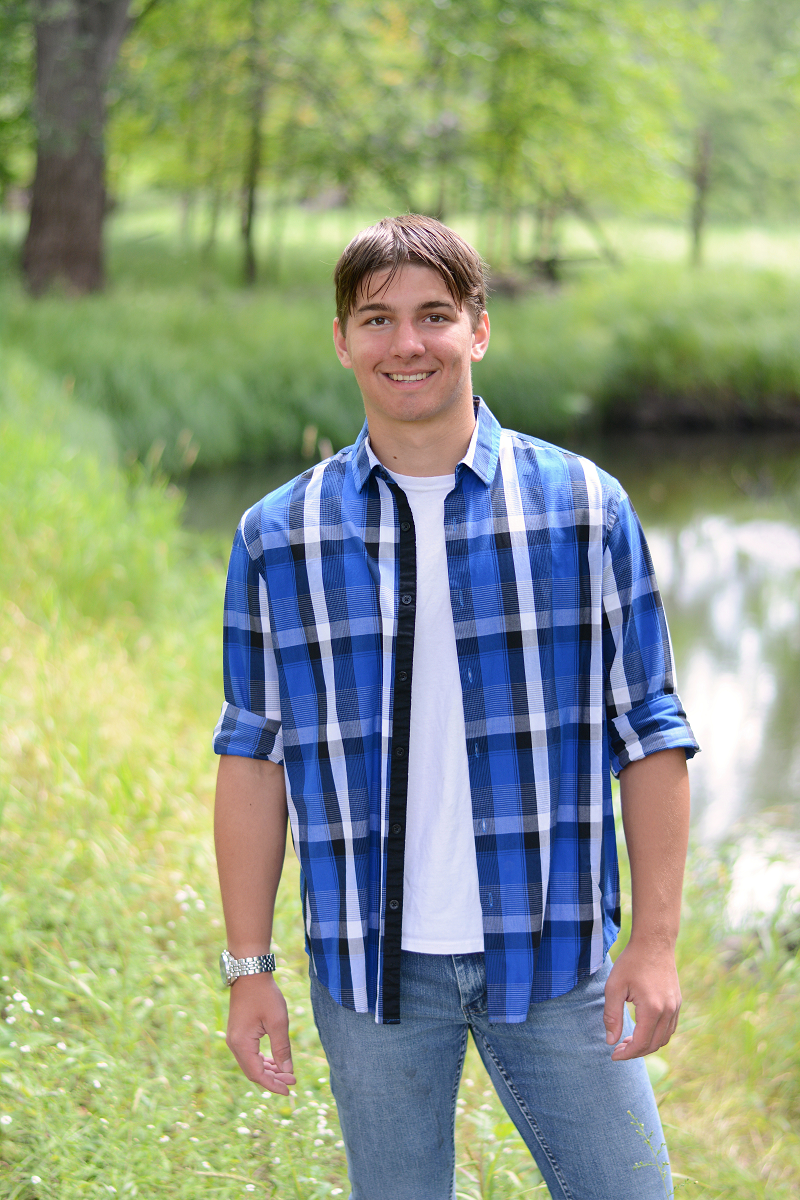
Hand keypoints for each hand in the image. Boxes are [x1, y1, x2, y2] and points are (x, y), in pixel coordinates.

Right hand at [226, 972, 295, 1093]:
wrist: (250, 972)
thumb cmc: (265, 995)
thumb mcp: (278, 1022)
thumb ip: (282, 1048)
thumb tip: (288, 1071)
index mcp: (241, 1044)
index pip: (257, 1074)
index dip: (273, 1085)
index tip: (290, 1089)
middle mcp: (234, 1044)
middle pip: (252, 1072)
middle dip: (273, 1078)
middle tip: (292, 1081)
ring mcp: (234, 1038)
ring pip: (251, 1064)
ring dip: (268, 1070)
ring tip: (287, 1073)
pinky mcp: (238, 1033)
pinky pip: (249, 1054)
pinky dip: (262, 1060)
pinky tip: (275, 1062)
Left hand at [603, 940, 680, 1060]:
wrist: (654, 942)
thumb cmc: (631, 962)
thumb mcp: (614, 987)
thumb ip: (612, 1016)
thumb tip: (611, 1041)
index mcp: (652, 1009)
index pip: (641, 1043)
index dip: (627, 1053)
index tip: (613, 1055)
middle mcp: (668, 1011)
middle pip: (654, 1045)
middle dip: (636, 1051)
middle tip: (618, 1048)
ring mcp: (675, 1007)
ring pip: (664, 1039)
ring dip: (647, 1045)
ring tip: (628, 1041)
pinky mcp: (677, 1002)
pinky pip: (669, 1028)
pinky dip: (657, 1035)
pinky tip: (642, 1030)